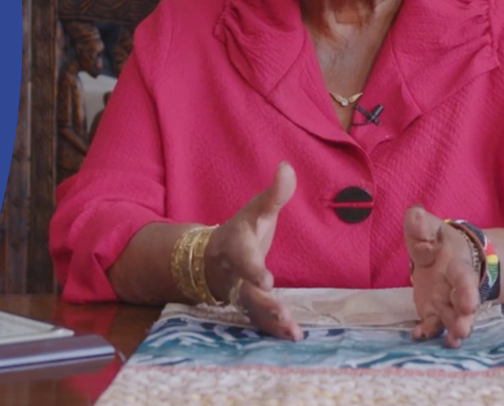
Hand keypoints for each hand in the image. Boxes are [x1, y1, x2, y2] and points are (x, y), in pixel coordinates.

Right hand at [205, 163, 302, 340]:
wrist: (211, 258)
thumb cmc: (241, 232)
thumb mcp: (255, 210)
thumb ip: (274, 194)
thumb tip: (287, 166)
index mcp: (236, 247)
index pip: (243, 258)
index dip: (253, 269)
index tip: (267, 281)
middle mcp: (235, 274)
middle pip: (246, 290)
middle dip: (263, 302)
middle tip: (280, 311)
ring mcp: (239, 293)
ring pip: (253, 310)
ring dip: (270, 320)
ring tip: (291, 330)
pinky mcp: (248, 307)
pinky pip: (259, 321)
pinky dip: (273, 330)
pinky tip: (293, 337)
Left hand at [404, 206, 480, 347]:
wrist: (446, 255)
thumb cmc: (438, 241)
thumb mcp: (430, 228)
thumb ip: (421, 224)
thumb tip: (414, 214)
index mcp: (458, 267)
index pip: (465, 280)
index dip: (468, 292)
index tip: (470, 305)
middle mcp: (456, 289)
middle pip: (462, 305)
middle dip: (464, 318)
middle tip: (463, 330)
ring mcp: (446, 303)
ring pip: (452, 319)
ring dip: (452, 330)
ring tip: (452, 342)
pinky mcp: (433, 312)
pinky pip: (432, 325)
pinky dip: (427, 332)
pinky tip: (419, 337)